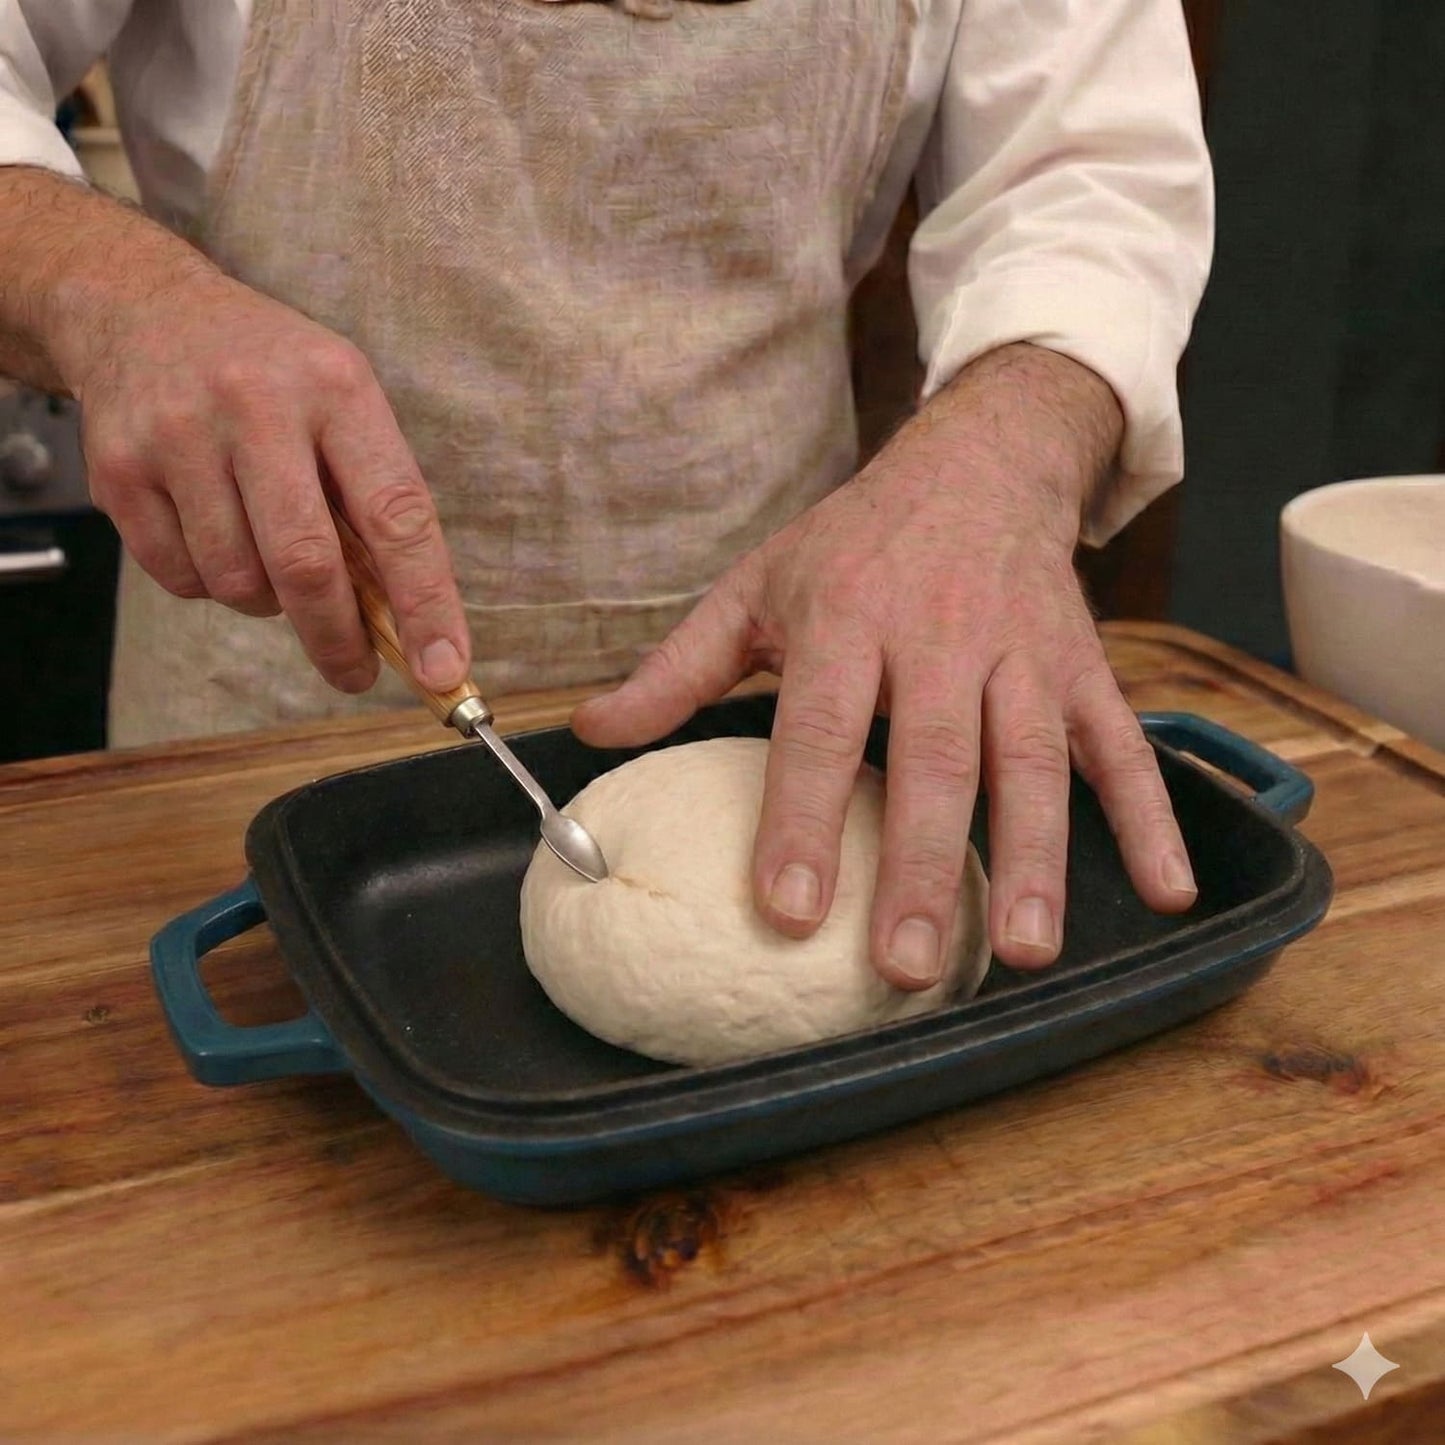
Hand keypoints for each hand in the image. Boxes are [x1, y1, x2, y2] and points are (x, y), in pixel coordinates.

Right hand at [71, 269, 468, 694]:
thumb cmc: (272, 376)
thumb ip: (377, 500)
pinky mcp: (118, 469)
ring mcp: (179, 434)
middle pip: (306, 564)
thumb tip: (407, 622)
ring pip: (238, 582)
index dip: (425, 603)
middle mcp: (257, 405)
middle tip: (356, 672)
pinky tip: (215, 536)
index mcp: (338, 389)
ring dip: (268, 602)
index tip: (444, 670)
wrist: (141, 309)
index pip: (396, 515)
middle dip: (338, 638)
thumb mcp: (344, 404)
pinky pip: (180, 579)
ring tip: (270, 557)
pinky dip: (210, 584)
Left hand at [574, 344, 1197, 983]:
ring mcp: (1023, 654)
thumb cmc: (853, 543)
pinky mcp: (1083, 668)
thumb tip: (588, 736)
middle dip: (922, 865)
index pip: (820, 728)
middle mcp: (941, 638)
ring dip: (1035, 859)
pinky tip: (1166, 892)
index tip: (786, 909)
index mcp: (846, 619)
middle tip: (905, 965)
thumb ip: (678, 668)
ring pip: (1034, 762)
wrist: (978, 463)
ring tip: (1022, 951)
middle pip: (935, 760)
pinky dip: (1151, 818)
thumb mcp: (756, 587)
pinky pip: (1122, 746)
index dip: (802, 818)